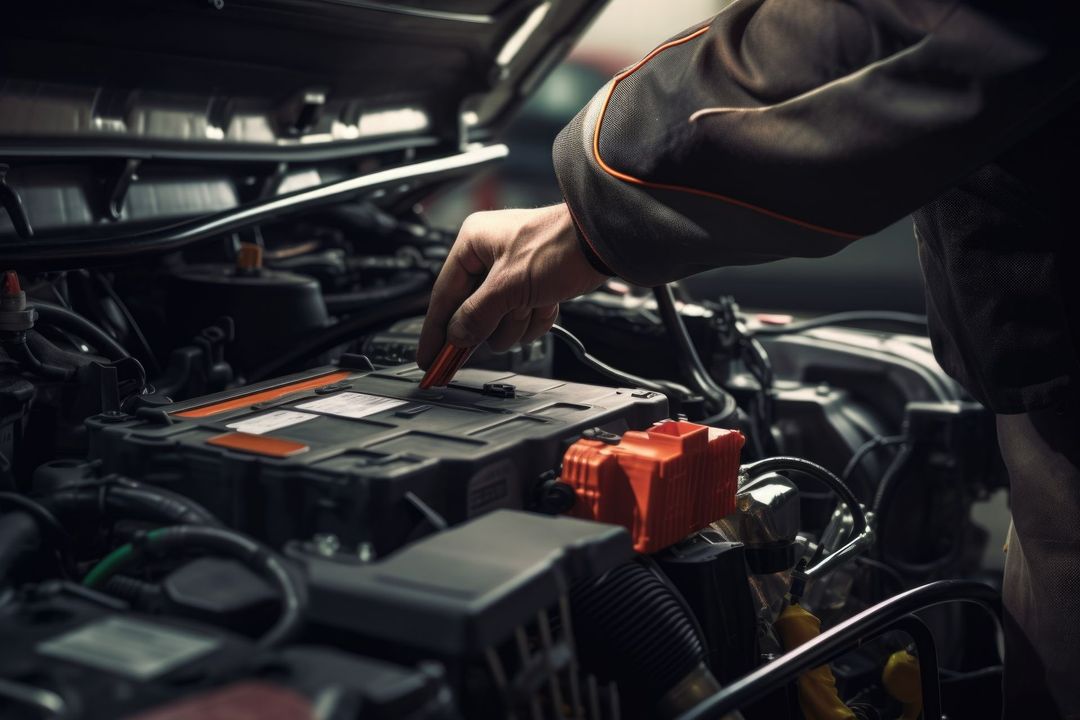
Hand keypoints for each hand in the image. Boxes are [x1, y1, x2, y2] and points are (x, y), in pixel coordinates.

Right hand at [417, 203, 607, 368]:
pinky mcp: (535, 285)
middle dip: (494, 322)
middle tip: (496, 329)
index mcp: (472, 243)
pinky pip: (524, 318)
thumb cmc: (558, 245)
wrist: (603, 242)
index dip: (436, 331)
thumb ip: (477, 315)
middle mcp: (489, 256)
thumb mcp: (508, 285)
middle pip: (475, 312)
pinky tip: (548, 304)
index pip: (443, 296)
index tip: (429, 359)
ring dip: (519, 320)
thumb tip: (456, 336)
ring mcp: (513, 272)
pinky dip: (537, 317)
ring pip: (502, 320)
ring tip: (534, 304)